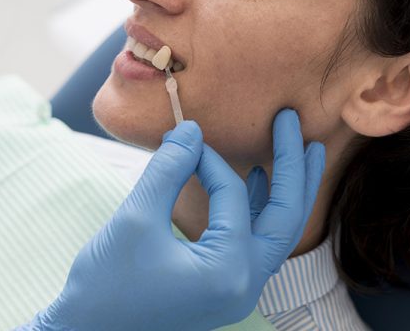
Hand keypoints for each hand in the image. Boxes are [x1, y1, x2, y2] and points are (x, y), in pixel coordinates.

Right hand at [22, 110, 324, 330]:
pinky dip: (258, 208)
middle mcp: (244, 284)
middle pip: (285, 217)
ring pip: (276, 231)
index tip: (181, 138)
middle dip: (294, 167)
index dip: (206, 159)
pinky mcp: (222, 284)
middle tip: (295, 122)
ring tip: (301, 150)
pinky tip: (256, 181)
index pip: (230, 196)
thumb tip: (192, 130)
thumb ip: (168, 168)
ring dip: (287, 188)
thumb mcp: (136, 217)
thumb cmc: (107, 282)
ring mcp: (236, 288)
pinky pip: (254, 240)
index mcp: (228, 271)